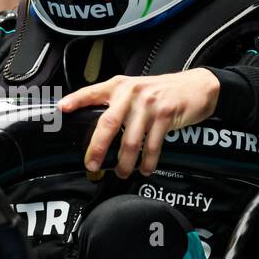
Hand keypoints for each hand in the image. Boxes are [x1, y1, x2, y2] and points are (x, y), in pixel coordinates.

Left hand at [56, 69, 219, 178]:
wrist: (197, 87)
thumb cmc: (161, 92)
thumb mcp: (135, 89)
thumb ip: (116, 103)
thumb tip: (95, 130)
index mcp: (119, 86)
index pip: (92, 92)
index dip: (76, 100)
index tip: (61, 110)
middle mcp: (132, 93)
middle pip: (108, 123)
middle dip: (97, 148)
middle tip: (91, 164)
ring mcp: (149, 104)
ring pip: (131, 141)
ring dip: (124, 162)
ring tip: (121, 172)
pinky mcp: (166, 115)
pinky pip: (152, 145)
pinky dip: (147, 162)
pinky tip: (144, 169)